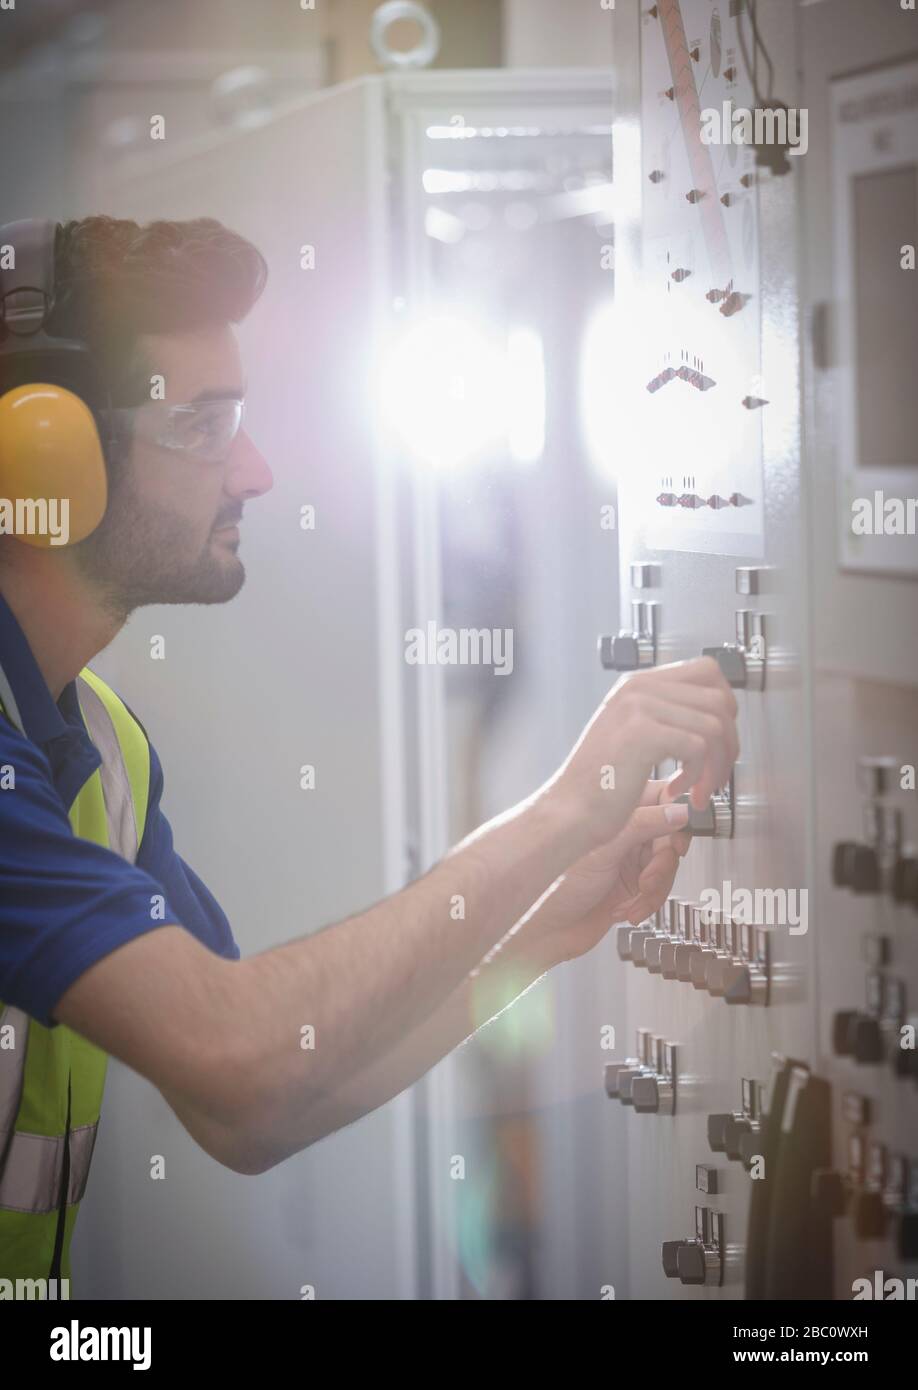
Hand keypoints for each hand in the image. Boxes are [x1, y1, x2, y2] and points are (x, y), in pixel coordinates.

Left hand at [520, 779, 691, 966]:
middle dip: (663, 863)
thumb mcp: (604, 848)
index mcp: (612, 813)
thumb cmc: (554, 885)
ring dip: (654, 889)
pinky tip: (624, 912)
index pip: (659, 799)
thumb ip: (644, 824)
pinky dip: (646, 904)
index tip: (676, 841)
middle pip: (669, 837)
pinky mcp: (629, 890)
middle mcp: (621, 834)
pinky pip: (656, 893)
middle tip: (648, 878)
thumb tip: (679, 811)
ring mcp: (626, 862)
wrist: (543, 931)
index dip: (675, 818)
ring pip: (666, 868)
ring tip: (634, 899)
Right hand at [542, 656, 738, 853]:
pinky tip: (677, 790)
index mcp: (637, 685)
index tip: (719, 741)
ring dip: (715, 766)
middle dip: (728, 742)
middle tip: (715, 772)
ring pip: (714, 726)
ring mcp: (639, 707)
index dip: (725, 707)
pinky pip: (698, 747)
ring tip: (697, 789)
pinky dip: (698, 775)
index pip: (706, 671)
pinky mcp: (642, 733)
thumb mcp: (631, 733)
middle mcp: (638, 688)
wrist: (570, 811)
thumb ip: (666, 715)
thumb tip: (715, 713)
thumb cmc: (601, 783)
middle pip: (718, 698)